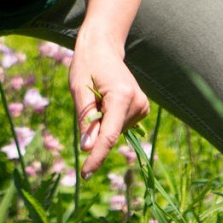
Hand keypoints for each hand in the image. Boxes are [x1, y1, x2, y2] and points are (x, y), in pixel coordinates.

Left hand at [69, 40, 149, 171]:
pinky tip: (106, 101)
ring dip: (102, 123)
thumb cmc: (87, 66)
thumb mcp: (79, 91)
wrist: (103, 48)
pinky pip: (120, 125)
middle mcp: (137, 102)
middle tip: (88, 101)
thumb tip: (88, 149)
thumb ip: (86, 121)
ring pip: (115, 131)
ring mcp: (142, 106)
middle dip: (95, 130)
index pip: (109, 136)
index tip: (85, 174)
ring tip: (98, 97)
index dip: (96, 157)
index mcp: (121, 96)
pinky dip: (109, 120)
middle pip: (111, 134)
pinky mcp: (142, 108)